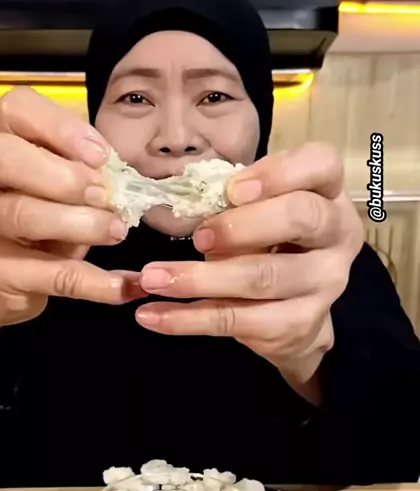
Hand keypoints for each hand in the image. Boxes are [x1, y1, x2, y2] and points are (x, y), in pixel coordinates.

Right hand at [0, 87, 141, 347]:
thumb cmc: (31, 219)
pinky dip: (92, 282)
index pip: (14, 109)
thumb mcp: (52, 185)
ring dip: (80, 222)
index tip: (102, 155)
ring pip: (22, 215)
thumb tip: (125, 174)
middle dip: (64, 175)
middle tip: (106, 195)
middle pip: (2, 157)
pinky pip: (49, 275)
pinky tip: (121, 286)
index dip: (61, 128)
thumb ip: (80, 170)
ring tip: (116, 231)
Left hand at [136, 143, 363, 401]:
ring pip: (263, 277)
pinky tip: (154, 316)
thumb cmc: (270, 244)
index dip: (278, 172)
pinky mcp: (297, 325)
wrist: (295, 314)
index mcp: (328, 194)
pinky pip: (237, 320)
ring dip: (200, 279)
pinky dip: (189, 318)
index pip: (322, 164)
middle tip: (197, 236)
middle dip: (241, 224)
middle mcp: (337, 237)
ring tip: (153, 278)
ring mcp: (323, 284)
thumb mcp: (258, 212)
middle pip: (300, 217)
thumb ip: (236, 201)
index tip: (231, 189)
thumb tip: (187, 202)